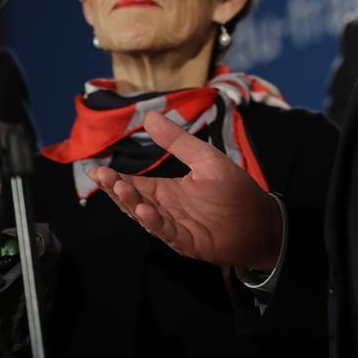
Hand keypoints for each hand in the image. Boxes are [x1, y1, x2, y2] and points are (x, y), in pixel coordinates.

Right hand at [90, 110, 282, 269]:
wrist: (262, 218)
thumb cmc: (234, 189)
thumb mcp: (204, 158)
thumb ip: (177, 141)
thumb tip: (149, 116)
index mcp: (168, 190)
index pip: (135, 183)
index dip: (115, 178)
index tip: (95, 169)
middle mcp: (167, 209)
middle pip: (134, 199)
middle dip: (116, 188)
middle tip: (102, 175)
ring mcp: (176, 227)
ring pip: (146, 216)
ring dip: (131, 203)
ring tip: (120, 188)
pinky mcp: (189, 242)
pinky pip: (167, 232)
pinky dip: (154, 222)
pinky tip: (143, 210)